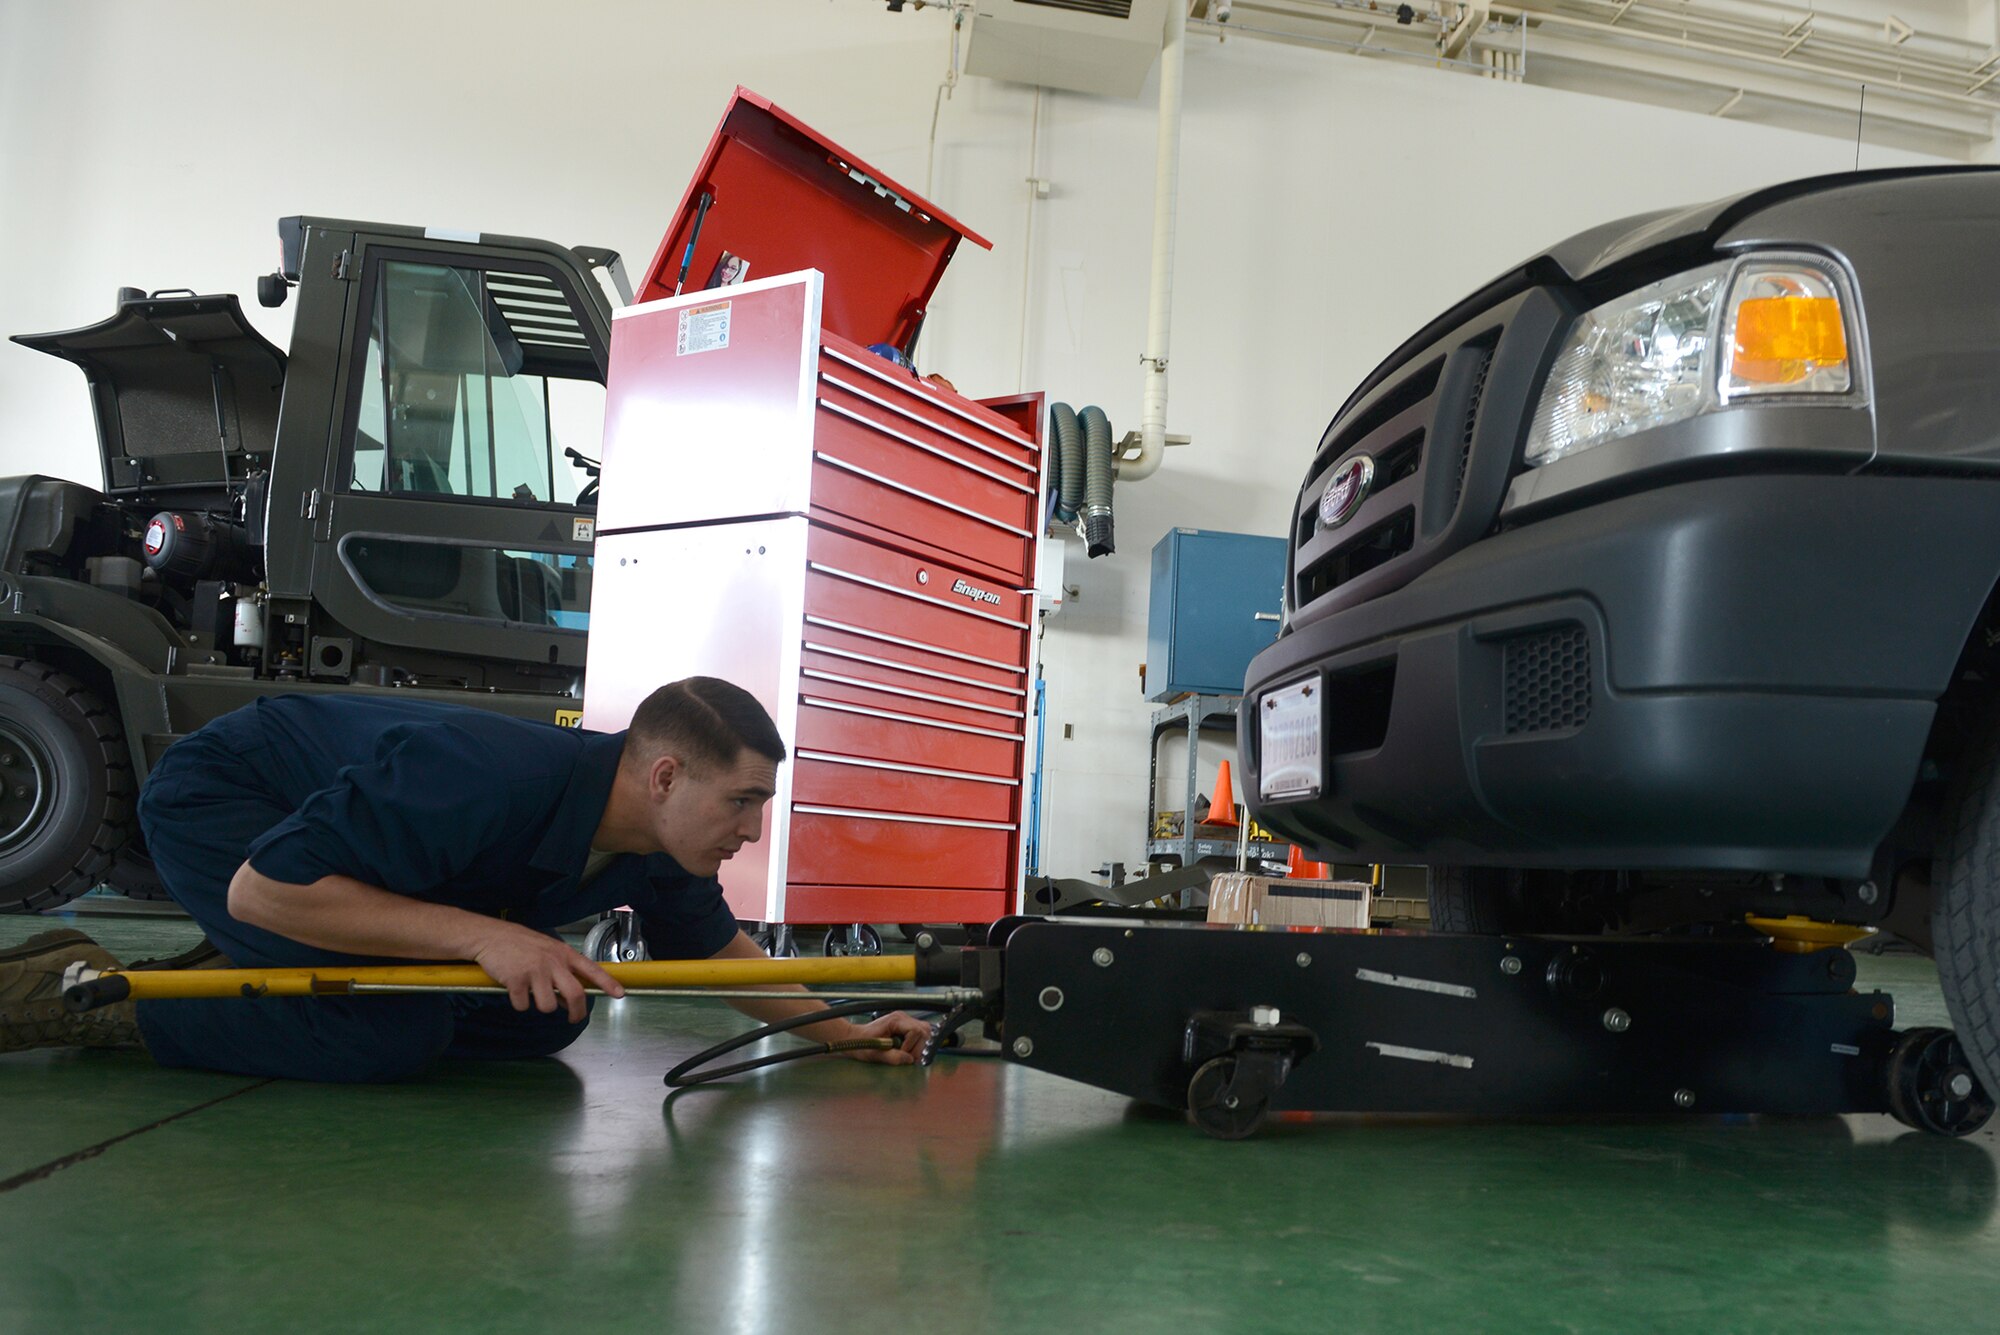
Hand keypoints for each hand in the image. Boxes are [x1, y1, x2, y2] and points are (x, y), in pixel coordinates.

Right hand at [470, 922, 623, 1021]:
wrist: (491, 936)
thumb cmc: (520, 944)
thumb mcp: (547, 951)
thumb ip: (561, 972)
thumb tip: (570, 1001)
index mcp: (563, 954)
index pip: (592, 969)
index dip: (607, 983)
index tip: (620, 994)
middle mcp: (553, 962)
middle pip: (575, 994)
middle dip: (577, 1012)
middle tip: (574, 1019)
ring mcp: (535, 971)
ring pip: (549, 1006)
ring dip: (541, 1006)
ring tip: (531, 994)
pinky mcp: (516, 980)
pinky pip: (523, 1006)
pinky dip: (519, 1004)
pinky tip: (514, 990)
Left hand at [840, 1011, 933, 1065]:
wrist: (854, 1038)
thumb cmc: (862, 1043)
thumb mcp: (875, 1053)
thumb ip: (892, 1057)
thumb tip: (909, 1060)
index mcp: (895, 1020)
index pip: (916, 1031)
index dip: (912, 1045)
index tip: (903, 1055)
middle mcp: (902, 1018)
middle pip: (924, 1031)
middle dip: (919, 1047)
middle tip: (907, 1057)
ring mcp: (905, 1021)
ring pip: (925, 1033)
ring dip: (919, 1047)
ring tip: (906, 1054)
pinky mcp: (906, 1027)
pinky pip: (920, 1036)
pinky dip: (917, 1046)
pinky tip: (906, 1051)